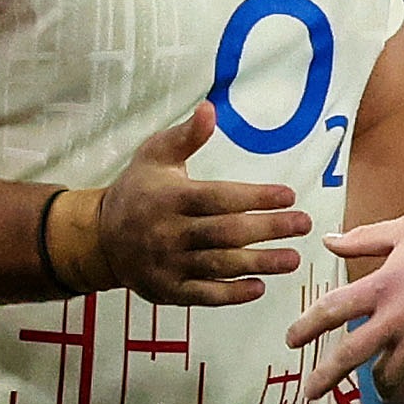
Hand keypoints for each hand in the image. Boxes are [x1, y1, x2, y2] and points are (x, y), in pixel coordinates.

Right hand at [81, 102, 308, 303]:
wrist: (100, 238)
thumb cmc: (138, 190)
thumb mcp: (155, 156)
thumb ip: (186, 136)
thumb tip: (210, 109)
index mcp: (168, 197)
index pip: (218, 197)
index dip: (255, 197)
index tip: (289, 195)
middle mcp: (167, 232)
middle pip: (225, 232)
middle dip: (268, 229)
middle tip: (304, 224)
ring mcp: (167, 264)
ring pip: (220, 265)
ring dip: (260, 264)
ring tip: (294, 259)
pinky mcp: (167, 290)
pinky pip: (204, 295)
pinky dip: (232, 294)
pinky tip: (260, 287)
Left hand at [287, 208, 403, 399]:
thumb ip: (365, 238)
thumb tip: (328, 241)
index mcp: (382, 284)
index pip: (331, 310)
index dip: (306, 327)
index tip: (291, 342)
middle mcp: (396, 317)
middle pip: (348, 356)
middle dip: (324, 377)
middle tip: (310, 390)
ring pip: (387, 376)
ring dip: (383, 380)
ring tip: (386, 381)